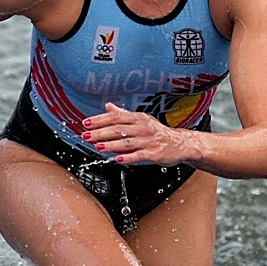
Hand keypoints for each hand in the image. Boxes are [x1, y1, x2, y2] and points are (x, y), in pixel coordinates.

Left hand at [80, 103, 194, 165]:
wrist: (180, 144)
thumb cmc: (157, 132)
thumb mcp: (141, 120)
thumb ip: (123, 114)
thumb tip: (107, 106)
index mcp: (138, 118)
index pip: (116, 117)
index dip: (100, 120)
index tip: (86, 124)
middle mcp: (143, 127)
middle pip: (118, 129)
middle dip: (100, 133)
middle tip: (86, 136)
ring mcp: (149, 141)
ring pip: (127, 143)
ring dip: (111, 145)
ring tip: (98, 147)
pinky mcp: (155, 153)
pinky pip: (139, 156)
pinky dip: (128, 157)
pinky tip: (117, 159)